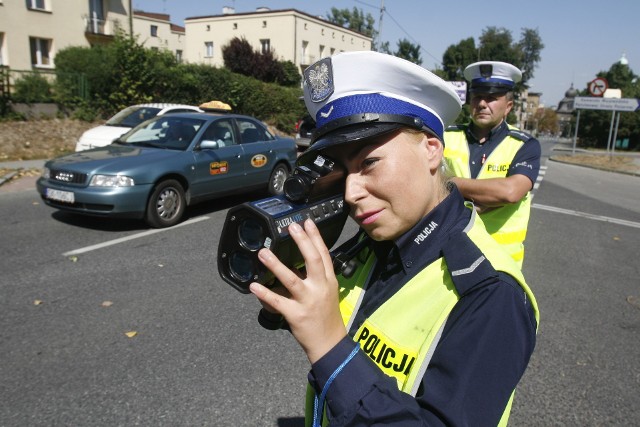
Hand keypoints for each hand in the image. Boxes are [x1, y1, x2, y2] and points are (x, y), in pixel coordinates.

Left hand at [249, 219, 346, 363]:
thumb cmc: (326, 316)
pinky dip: (264, 293)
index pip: (323, 254)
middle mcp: (320, 288)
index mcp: (328, 281)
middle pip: (313, 260)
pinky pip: (277, 302)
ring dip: (276, 265)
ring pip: (291, 279)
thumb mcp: (327, 292)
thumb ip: (313, 277)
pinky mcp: (296, 315)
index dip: (316, 237)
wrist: (330, 343)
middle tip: (291, 228)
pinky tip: (254, 285)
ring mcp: (308, 301)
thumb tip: (296, 264)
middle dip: (302, 242)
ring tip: (263, 253)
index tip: (307, 222)